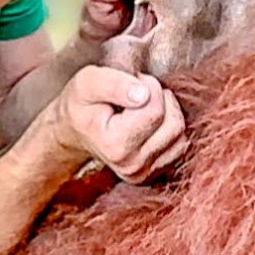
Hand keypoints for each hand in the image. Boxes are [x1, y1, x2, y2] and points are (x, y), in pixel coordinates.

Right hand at [53, 66, 187, 183]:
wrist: (75, 130)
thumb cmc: (82, 104)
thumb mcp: (88, 82)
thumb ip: (114, 84)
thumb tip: (143, 94)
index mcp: (114, 146)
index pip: (155, 109)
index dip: (148, 86)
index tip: (129, 84)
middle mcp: (131, 166)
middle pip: (173, 122)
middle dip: (160, 99)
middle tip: (136, 94)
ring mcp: (144, 172)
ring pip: (180, 133)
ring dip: (167, 112)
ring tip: (141, 107)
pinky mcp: (156, 172)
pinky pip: (180, 143)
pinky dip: (169, 127)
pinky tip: (148, 122)